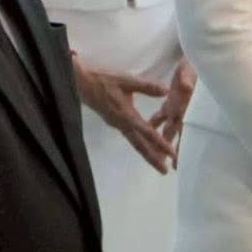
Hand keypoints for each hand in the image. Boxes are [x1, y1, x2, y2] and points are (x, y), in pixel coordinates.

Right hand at [73, 57, 175, 173]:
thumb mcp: (127, 80)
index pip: (147, 132)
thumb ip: (147, 87)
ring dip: (147, 153)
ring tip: (159, 163)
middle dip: (153, 158)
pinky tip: (148, 145)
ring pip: (135, 142)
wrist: (80, 83)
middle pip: (139, 145)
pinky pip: (130, 136)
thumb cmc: (103, 80)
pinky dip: (141, 143)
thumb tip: (166, 91)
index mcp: (126, 115)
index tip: (171, 154)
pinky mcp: (115, 121)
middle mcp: (122, 124)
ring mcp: (117, 124)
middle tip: (164, 171)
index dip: (160, 143)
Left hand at [149, 60, 198, 163]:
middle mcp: (182, 110)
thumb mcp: (190, 69)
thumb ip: (187, 78)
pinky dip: (155, 122)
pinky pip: (161, 115)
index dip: (181, 144)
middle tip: (171, 168)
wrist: (199, 55)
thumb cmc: (194, 64)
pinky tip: (148, 129)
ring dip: (163, 140)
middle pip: (177, 134)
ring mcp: (176, 106)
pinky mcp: (171, 100)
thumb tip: (186, 86)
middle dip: (174, 150)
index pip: (184, 130)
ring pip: (169, 128)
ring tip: (158, 155)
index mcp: (186, 106)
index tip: (178, 160)